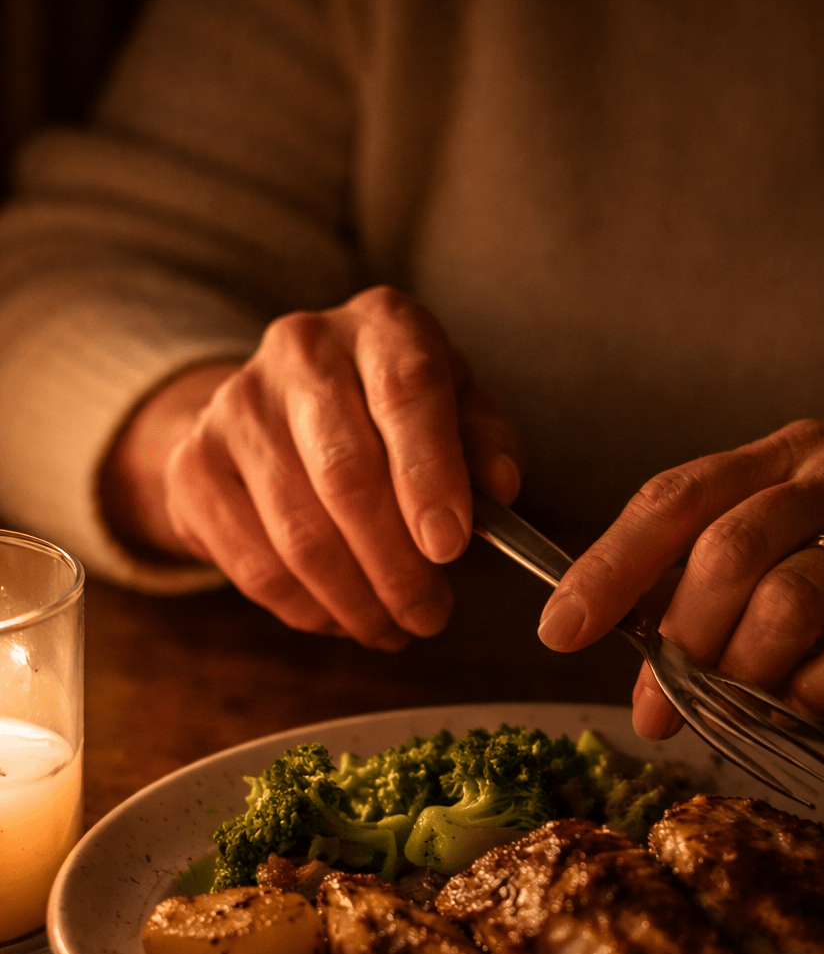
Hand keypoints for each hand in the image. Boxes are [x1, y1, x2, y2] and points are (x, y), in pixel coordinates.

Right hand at [101, 287, 522, 648]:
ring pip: (298, 533)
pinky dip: (305, 609)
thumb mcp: (458, 411)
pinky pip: (252, 564)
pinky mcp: (194, 466)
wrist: (287, 405)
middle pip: (346, 475)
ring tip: (394, 628)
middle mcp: (300, 349)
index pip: (407, 393)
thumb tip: (498, 490)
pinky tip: (342, 619)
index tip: (450, 549)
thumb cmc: (396, 414)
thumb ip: (485, 445)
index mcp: (381, 324)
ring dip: (354, 601)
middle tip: (431, 618)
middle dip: (396, 567)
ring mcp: (235, 405)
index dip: (430, 477)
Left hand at [537, 418, 823, 735]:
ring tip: (732, 718)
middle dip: (677, 643)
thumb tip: (627, 637)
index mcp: (787, 455)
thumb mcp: (800, 543)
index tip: (560, 628)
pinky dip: (814, 699)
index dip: (610, 565)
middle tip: (655, 711)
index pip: (676, 496)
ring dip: (743, 677)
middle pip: (726, 550)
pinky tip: (800, 717)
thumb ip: (721, 575)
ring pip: (790, 600)